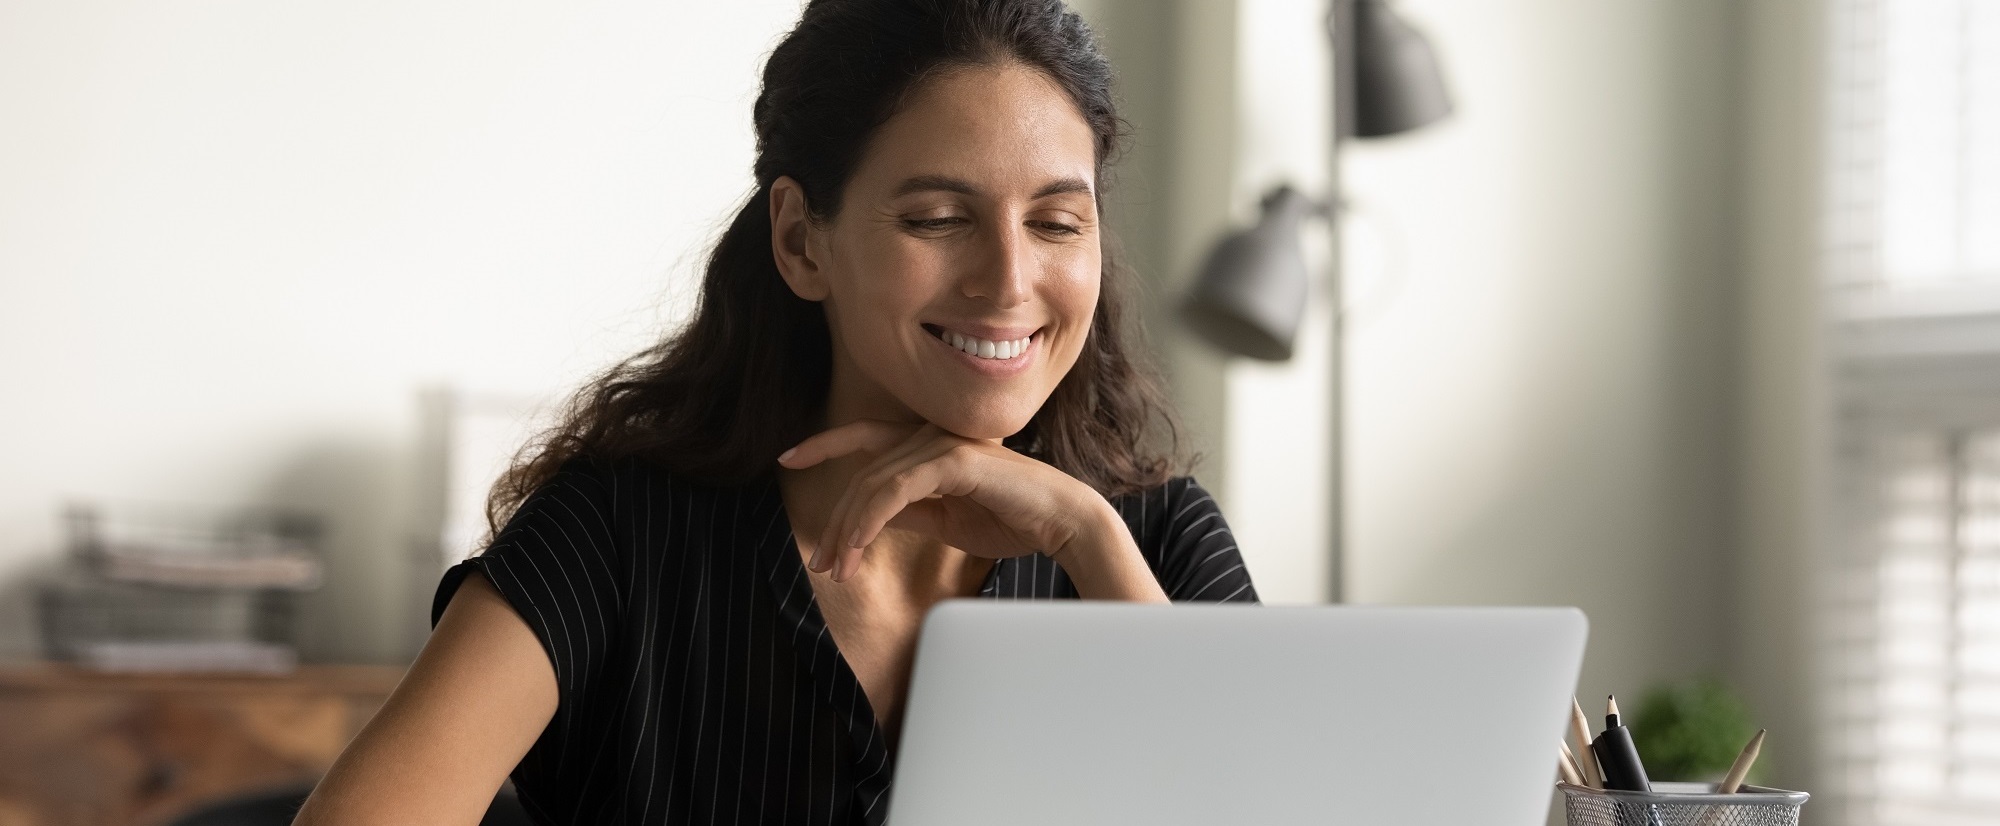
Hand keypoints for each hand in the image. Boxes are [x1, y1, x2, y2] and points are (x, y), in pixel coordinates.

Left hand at [778, 419, 1106, 581]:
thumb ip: (911, 511)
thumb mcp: (947, 519)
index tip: (788, 457)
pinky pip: (896, 489)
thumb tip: (873, 519)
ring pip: (873, 482)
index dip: (825, 443)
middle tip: (823, 562)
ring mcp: (944, 444)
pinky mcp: (955, 460)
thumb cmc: (1011, 520)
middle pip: (862, 470)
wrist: (1062, 523)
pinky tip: (858, 547)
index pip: (866, 436)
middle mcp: (933, 435)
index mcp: (930, 445)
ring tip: (838, 568)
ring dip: (848, 529)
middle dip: (836, 520)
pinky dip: (870, 518)